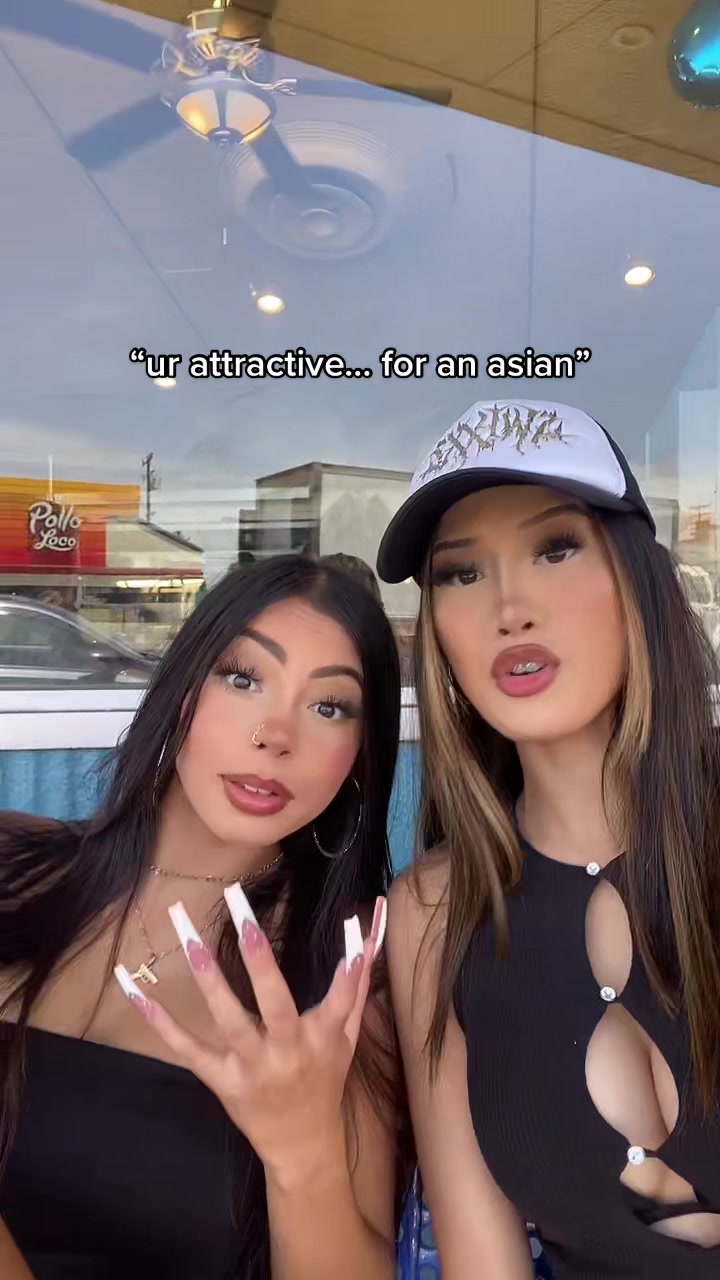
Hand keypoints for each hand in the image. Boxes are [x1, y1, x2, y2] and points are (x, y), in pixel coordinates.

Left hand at [114, 886, 386, 1182]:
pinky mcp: (221, 1080)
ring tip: (191, 938)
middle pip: (275, 1002)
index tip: (350, 923)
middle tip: (243, 913)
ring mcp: (251, 1068)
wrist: (302, 1144)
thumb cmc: (324, 1079)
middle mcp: (287, 1051)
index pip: (340, 997)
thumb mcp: (347, 1035)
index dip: (350, 966)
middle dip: (259, 956)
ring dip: (209, 977)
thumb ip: (356, 983)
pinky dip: (160, 1022)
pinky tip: (135, 990)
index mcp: (322, 1037)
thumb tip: (367, 931)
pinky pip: (187, 1049)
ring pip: (229, 1019)